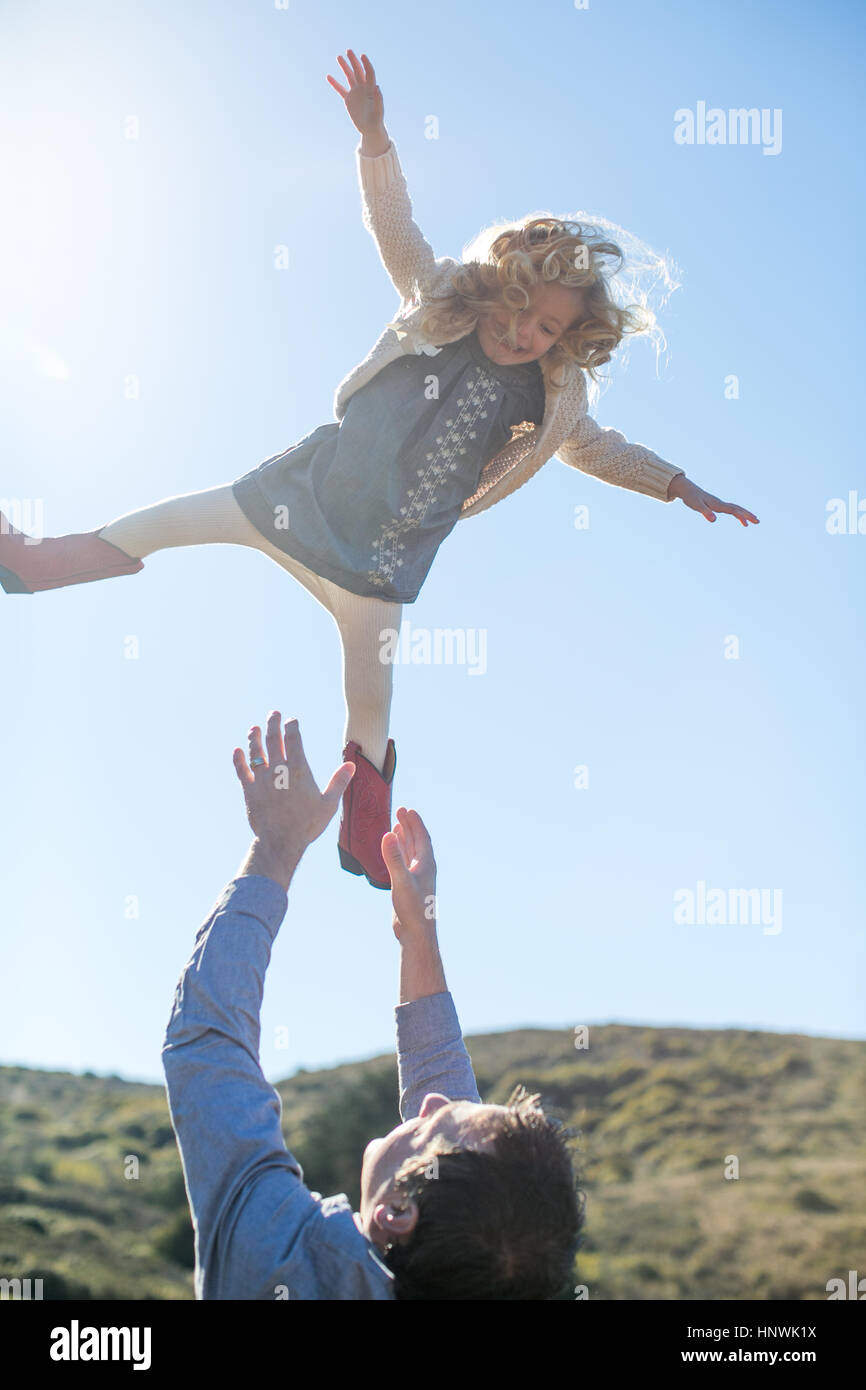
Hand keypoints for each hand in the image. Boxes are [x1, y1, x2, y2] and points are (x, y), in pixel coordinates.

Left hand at [233, 712, 354, 888]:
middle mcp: (278, 770)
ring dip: (254, 738)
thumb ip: (338, 782)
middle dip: (273, 724)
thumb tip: (351, 765)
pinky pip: (241, 771)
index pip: (293, 739)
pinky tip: (237, 750)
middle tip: (274, 713)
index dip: (292, 726)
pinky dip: (239, 759)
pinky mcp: (249, 791)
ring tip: (254, 729)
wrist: (281, 842)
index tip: (292, 721)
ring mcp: (261, 779)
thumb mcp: (328, 804)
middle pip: (273, 739)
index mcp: (298, 770)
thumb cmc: (307, 825)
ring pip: (256, 752)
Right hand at [326, 49, 383, 135]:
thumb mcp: (378, 110)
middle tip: (348, 51)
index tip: (362, 55)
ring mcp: (355, 92)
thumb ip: (378, 99)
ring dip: (345, 67)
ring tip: (339, 57)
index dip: (366, 64)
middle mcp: (363, 87)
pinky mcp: (349, 99)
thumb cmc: (376, 120)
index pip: (369, 72)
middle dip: (353, 61)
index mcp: (371, 88)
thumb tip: (377, 87)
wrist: (370, 128)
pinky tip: (328, 76)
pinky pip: (340, 89)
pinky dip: (335, 83)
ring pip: (349, 76)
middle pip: (358, 71)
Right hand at [382, 807, 436, 940]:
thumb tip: (389, 834)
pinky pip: (405, 862)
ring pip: (411, 852)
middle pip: (417, 841)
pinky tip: (392, 851)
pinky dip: (399, 852)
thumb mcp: (401, 881)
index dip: (415, 822)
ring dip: (405, 838)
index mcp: (426, 864)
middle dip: (409, 826)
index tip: (407, 809)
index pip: (422, 837)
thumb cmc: (412, 909)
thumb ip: (394, 858)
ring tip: (397, 826)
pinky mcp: (408, 886)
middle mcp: (424, 868)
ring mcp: (417, 877)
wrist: (415, 933)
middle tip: (400, 811)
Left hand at [667, 473, 758, 525]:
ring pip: (735, 508)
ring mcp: (719, 503)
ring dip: (744, 513)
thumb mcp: (697, 506)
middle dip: (748, 514)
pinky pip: (730, 509)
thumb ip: (705, 513)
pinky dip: (737, 512)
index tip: (747, 523)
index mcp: (718, 504)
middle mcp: (720, 503)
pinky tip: (739, 517)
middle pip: (738, 508)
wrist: (687, 489)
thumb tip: (714, 520)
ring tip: (753, 520)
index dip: (741, 516)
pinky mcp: (716, 504)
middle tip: (758, 521)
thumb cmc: (691, 498)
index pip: (733, 510)